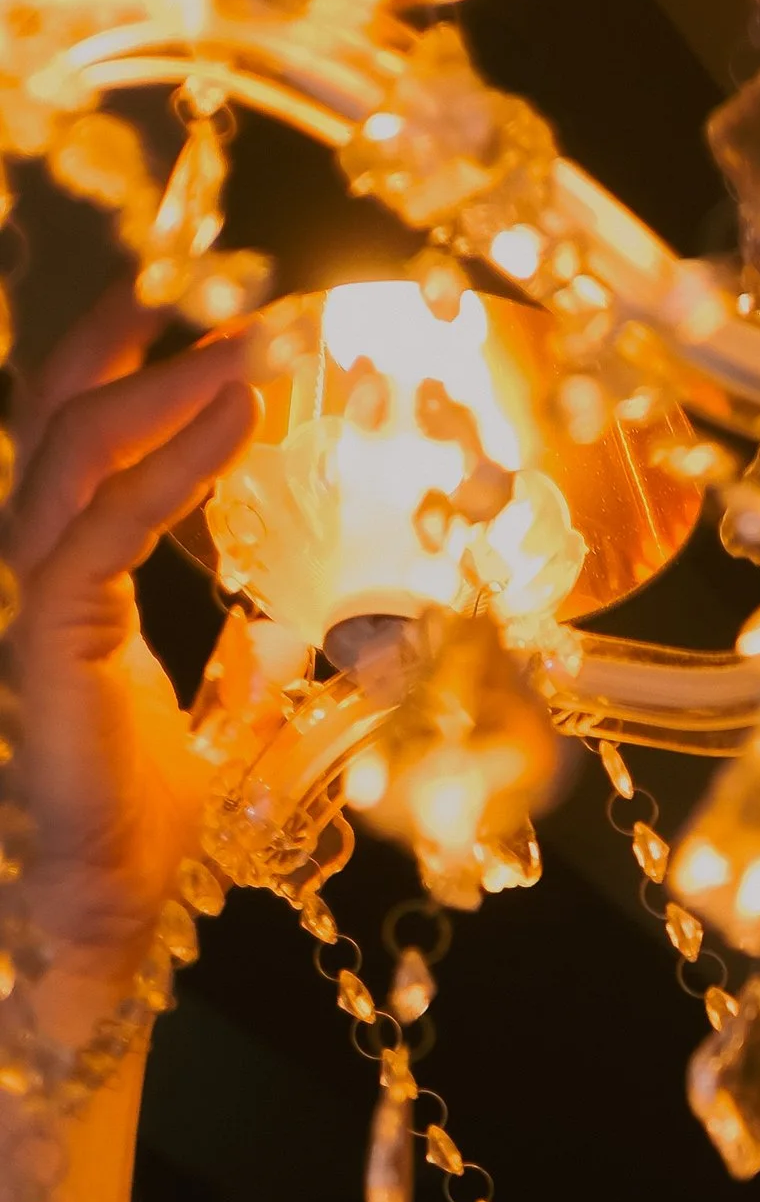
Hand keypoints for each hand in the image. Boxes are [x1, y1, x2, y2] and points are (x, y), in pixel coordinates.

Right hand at [4, 289, 260, 1001]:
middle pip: (64, 414)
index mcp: (64, 577)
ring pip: (73, 448)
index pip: (81, 439)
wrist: (104, 899)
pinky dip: (171, 465)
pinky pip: (104, 525)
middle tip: (235, 302)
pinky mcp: (46, 631)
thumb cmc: (146, 824)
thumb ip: (241, 662)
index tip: (209, 323)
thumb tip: (289, 625)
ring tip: (252, 350)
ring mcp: (27, 592)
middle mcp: (31, 566)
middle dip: (143, 349)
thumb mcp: (219, 722)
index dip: (135, 371)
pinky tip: (236, 424)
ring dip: (166, 387)